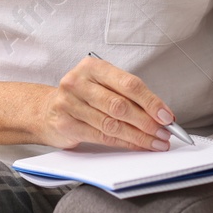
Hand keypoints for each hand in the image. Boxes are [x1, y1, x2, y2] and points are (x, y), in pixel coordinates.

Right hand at [33, 56, 174, 150]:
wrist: (46, 110)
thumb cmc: (82, 97)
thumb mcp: (102, 86)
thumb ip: (127, 95)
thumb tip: (160, 113)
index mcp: (93, 67)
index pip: (129, 84)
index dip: (151, 101)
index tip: (166, 115)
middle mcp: (79, 82)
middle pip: (120, 105)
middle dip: (147, 122)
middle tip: (164, 132)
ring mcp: (69, 103)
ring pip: (112, 124)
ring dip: (138, 136)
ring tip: (155, 142)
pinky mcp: (66, 124)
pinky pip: (102, 136)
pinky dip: (124, 143)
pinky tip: (137, 145)